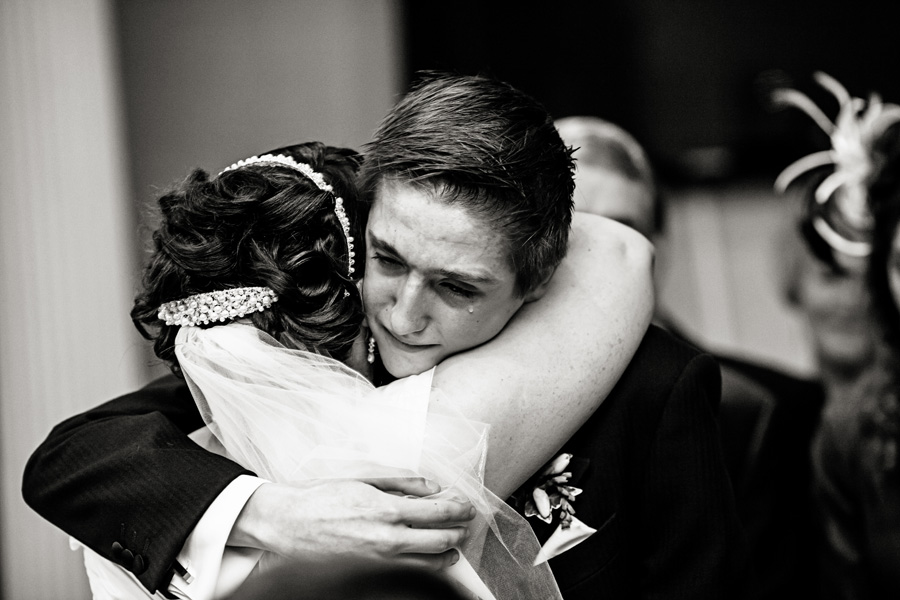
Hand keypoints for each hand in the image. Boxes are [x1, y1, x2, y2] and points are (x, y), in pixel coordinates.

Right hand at [228, 478, 474, 569]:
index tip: (466, 505)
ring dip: (450, 548)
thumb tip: (431, 486)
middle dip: (460, 529)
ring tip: (455, 539)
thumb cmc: (322, 497)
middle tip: (466, 520)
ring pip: (431, 559)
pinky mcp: (374, 567)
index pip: (437, 512)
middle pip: (441, 538)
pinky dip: (430, 560)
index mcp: (387, 509)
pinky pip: (412, 567)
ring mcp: (382, 556)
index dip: (458, 509)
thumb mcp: (363, 477)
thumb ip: (402, 481)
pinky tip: (435, 554)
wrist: (290, 523)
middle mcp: (388, 536)